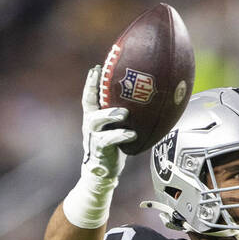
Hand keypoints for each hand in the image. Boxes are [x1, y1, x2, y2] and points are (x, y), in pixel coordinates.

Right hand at [78, 65, 135, 184]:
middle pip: (89, 104)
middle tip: (105, 81)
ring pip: (96, 122)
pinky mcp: (100, 149)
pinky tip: (133, 134)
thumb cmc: (113, 144)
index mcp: (93, 115)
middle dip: (94, 90)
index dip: (91, 82)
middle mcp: (90, 124)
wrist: (102, 171)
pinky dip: (121, 136)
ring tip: (124, 113)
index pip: (90, 96)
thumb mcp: (116, 126)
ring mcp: (93, 136)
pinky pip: (109, 140)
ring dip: (110, 115)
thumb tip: (149, 96)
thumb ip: (124, 112)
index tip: (97, 68)